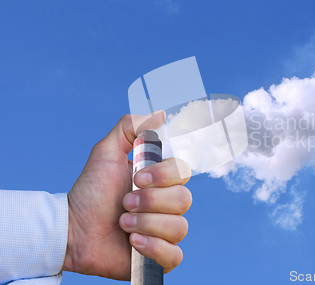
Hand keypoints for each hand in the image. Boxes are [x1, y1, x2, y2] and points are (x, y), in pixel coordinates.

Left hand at [62, 112, 191, 279]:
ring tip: (122, 224)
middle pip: (184, 200)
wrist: (72, 230)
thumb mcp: (106, 153)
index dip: (164, 175)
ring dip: (146, 224)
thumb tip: (161, 114)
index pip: (183, 172)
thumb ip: (130, 128)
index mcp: (161, 181)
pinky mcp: (160, 258)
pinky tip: (132, 242)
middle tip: (124, 203)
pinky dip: (153, 248)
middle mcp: (168, 206)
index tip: (137, 178)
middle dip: (150, 202)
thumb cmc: (91, 191)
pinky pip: (174, 255)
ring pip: (179, 227)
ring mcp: (166, 232)